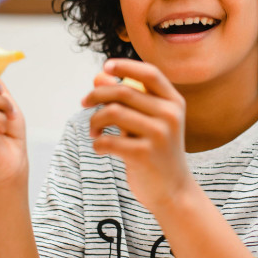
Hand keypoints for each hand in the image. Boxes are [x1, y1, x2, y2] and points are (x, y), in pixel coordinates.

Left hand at [81, 58, 194, 216]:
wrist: (173, 191)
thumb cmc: (156, 152)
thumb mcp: (146, 122)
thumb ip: (126, 100)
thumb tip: (98, 77)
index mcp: (174, 102)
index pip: (150, 73)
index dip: (126, 66)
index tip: (105, 68)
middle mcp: (170, 115)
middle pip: (124, 91)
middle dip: (96, 95)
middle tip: (83, 103)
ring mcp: (160, 135)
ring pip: (113, 113)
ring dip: (94, 121)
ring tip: (93, 132)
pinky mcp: (145, 155)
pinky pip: (109, 140)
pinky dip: (98, 143)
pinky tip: (100, 147)